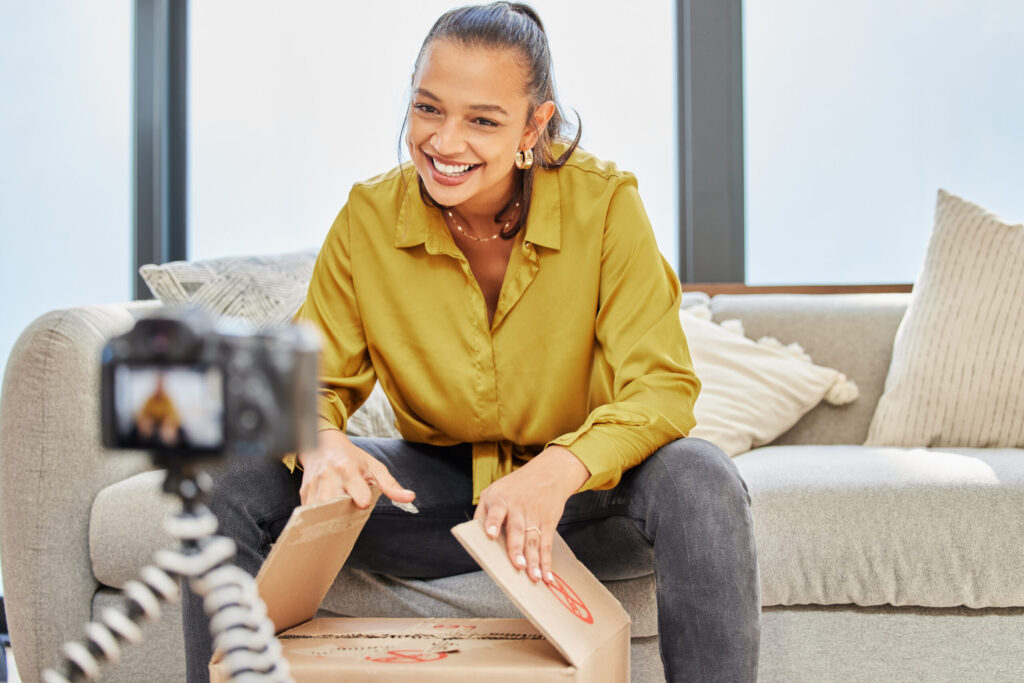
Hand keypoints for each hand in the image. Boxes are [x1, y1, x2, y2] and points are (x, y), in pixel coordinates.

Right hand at [298, 429, 415, 507]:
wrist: (322, 444)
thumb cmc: (352, 458)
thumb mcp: (374, 466)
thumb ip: (391, 485)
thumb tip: (411, 498)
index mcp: (348, 470)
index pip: (358, 496)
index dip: (363, 502)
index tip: (365, 503)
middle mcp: (328, 477)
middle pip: (335, 508)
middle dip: (344, 514)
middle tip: (350, 514)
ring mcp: (313, 486)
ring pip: (321, 513)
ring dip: (331, 518)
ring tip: (340, 516)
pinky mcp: (304, 493)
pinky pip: (311, 513)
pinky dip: (320, 517)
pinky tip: (328, 515)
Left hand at [473, 445, 588, 583]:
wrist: (550, 472)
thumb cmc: (516, 485)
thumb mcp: (494, 490)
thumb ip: (482, 512)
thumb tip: (473, 536)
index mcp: (500, 500)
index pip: (495, 510)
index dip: (492, 522)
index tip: (490, 534)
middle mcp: (518, 508)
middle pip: (517, 530)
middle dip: (517, 549)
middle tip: (518, 565)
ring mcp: (535, 516)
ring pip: (534, 541)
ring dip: (535, 560)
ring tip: (533, 577)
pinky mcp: (548, 523)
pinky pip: (547, 544)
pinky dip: (547, 562)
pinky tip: (547, 576)